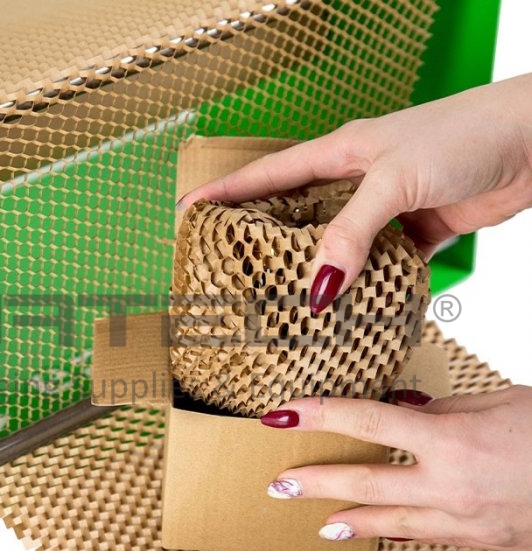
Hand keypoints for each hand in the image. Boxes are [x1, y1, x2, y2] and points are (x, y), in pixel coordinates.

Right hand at [178, 74, 531, 312]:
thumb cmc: (465, 135)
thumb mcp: (395, 179)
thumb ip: (352, 231)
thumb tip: (317, 289)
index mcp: (340, 153)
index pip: (268, 175)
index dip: (226, 193)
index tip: (190, 212)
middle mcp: (356, 181)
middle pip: (295, 215)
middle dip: (262, 241)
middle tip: (230, 271)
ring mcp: (383, 209)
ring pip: (335, 247)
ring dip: (314, 274)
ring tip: (281, 303)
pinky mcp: (413, 233)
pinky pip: (378, 266)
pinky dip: (364, 287)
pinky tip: (346, 309)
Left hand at [262, 386, 531, 550]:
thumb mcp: (501, 402)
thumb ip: (445, 409)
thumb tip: (405, 411)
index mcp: (453, 441)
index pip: (366, 422)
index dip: (318, 415)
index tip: (282, 414)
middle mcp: (450, 486)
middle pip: (363, 484)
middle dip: (314, 483)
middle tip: (277, 485)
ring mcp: (466, 522)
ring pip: (389, 524)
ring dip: (346, 519)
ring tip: (313, 520)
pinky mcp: (484, 543)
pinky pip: (426, 537)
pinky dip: (394, 532)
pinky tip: (374, 531)